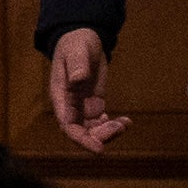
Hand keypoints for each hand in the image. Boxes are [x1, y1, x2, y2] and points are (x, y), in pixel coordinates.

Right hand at [46, 27, 127, 150]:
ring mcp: (81, 107)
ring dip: (109, 132)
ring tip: (125, 123)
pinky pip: (102, 123)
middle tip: (120, 127)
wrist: (82, 39)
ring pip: (93, 130)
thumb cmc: (76, 43)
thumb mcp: (77, 51)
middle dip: (101, 136)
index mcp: (61, 97)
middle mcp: (70, 106)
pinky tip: (127, 121)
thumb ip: (78, 66)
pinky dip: (114, 125)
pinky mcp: (93, 105)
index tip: (100, 149)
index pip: (68, 125)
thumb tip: (77, 80)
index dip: (82, 139)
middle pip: (82, 132)